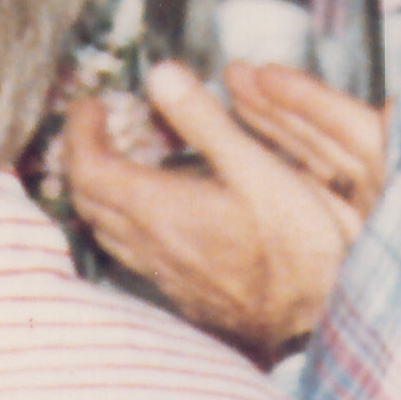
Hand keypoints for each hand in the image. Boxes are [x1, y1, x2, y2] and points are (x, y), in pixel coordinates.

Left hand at [57, 65, 383, 355]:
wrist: (320, 324)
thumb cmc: (299, 248)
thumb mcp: (258, 168)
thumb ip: (205, 121)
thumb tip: (161, 74)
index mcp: (160, 211)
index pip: (88, 169)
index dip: (80, 132)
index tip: (95, 105)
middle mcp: (151, 247)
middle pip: (88, 199)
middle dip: (86, 156)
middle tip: (105, 126)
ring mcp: (165, 276)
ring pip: (108, 229)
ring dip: (105, 190)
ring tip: (129, 159)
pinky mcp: (183, 294)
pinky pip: (132, 251)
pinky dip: (128, 218)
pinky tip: (163, 208)